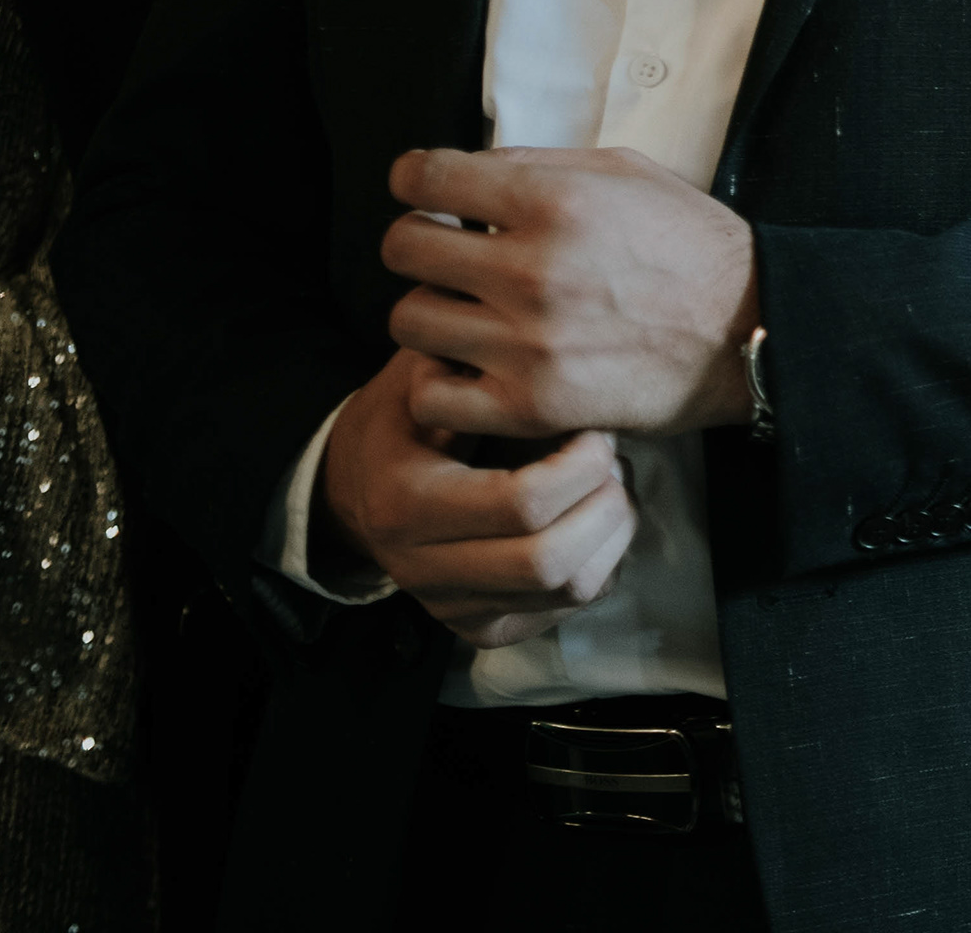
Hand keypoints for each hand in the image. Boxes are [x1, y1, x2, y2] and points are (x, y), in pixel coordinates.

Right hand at [316, 345, 635, 646]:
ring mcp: (451, 606)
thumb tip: (535, 343)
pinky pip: (568, 607)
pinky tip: (591, 518)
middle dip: (604, 505)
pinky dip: (602, 561)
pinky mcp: (479, 627)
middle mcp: (421, 568)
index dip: (581, 464)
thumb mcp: (420, 379)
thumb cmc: (406, 419)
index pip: (522, 503)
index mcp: (406, 503)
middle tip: (611, 461)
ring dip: (611, 534)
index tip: (594, 430)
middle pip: (549, 562)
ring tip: (607, 486)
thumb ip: (468, 367)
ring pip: (569, 591)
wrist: (359, 488)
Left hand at [380, 145, 760, 441]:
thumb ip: (540, 166)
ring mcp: (525, 344)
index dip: (414, 178)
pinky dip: (440, 381)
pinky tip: (473, 366)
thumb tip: (467, 171)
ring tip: (467, 312)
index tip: (425, 190)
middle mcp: (531, 270)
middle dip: (420, 242)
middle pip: (403, 249)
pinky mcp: (530, 405)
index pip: (424, 178)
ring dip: (432, 311)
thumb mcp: (628, 173)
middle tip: (448, 253)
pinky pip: (430, 394)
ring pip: (408, 320)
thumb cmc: (691, 246)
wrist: (749, 329)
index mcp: (553, 202)